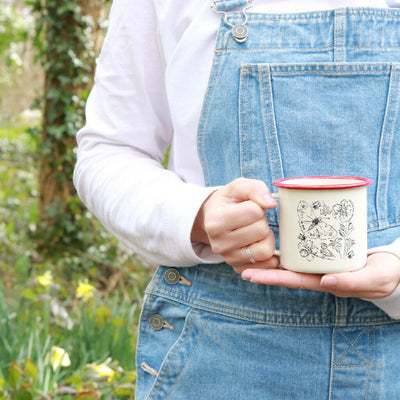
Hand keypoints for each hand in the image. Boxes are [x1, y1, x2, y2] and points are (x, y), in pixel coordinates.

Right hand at [191, 178, 278, 273]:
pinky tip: (259, 243)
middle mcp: (219, 244)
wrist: (215, 219)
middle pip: (261, 230)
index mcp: (215, 221)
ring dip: (266, 237)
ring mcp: (228, 259)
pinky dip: (268, 254)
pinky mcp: (238, 268)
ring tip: (255, 231)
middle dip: (262, 221)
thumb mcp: (238, 187)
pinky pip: (265, 265)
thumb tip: (271, 204)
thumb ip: (255, 188)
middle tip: (251, 219)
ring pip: (265, 250)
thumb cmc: (229, 201)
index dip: (256, 206)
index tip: (246, 206)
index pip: (254, 211)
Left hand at [241, 252, 399, 299]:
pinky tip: (280, 235)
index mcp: (325, 282)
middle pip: (287, 272)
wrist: (394, 268)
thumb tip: (325, 282)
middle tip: (241, 266)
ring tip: (253, 248)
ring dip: (273, 256)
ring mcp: (320, 264)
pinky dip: (290, 245)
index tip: (250, 275)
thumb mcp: (372, 279)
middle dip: (265, 270)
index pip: (293, 280)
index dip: (271, 278)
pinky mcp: (325, 252)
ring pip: (293, 260)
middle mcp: (318, 274)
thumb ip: (351, 282)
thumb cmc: (384, 276)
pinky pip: (303, 250)